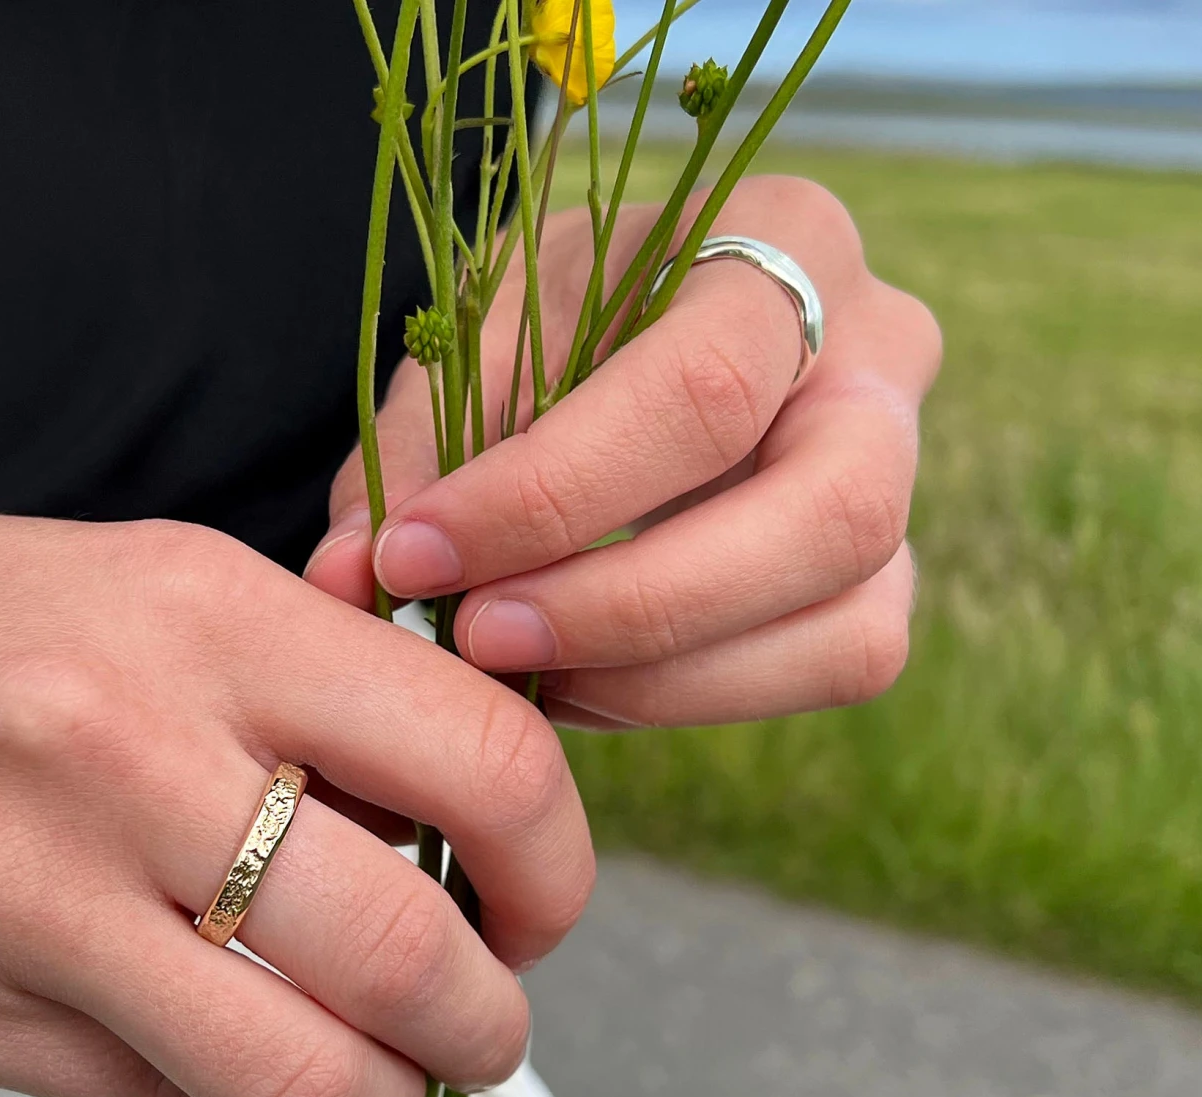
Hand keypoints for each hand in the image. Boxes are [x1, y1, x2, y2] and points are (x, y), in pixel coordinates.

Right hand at [0, 493, 592, 1096]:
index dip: (555, 866)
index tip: (533, 908)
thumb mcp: (155, 595)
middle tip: (481, 1027)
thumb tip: (468, 833)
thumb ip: (318, 698)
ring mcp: (30, 895)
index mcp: (209, 612)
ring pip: (299, 1079)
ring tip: (379, 1079)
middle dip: (490, 1027)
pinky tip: (220, 1055)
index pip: (487, 759)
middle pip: (416, 953)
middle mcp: (129, 747)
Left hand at [308, 176, 941, 728]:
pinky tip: (580, 676)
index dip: (552, 496)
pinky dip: (690, 697)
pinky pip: (830, 668)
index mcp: (787, 239)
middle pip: (827, 516)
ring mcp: (905, 479)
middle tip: (479, 637)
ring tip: (514, 664)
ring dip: (661, 677)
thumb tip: (351, 580)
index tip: (416, 556)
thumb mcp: (473, 346)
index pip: (703, 390)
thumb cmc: (557, 324)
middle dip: (633, 606)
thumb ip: (415, 455)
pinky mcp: (883, 580)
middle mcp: (883, 356)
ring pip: (849, 626)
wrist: (632, 336)